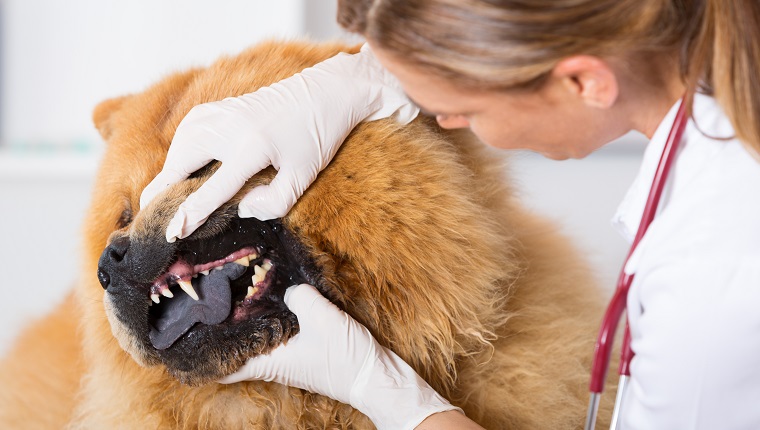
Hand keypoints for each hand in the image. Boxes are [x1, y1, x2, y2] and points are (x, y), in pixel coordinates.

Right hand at [140, 44, 417, 241]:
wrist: (324, 92)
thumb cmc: (317, 138)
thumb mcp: (304, 177)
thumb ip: (274, 202)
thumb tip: (241, 209)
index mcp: (252, 147)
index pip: (212, 188)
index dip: (190, 213)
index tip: (171, 233)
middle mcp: (228, 127)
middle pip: (181, 164)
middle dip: (163, 192)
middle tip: (150, 217)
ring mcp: (219, 113)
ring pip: (179, 147)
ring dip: (169, 173)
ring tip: (162, 199)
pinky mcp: (216, 107)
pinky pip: (186, 133)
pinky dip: (178, 153)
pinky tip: (179, 169)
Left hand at [219, 284, 460, 429]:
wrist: (376, 376)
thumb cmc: (346, 357)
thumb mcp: (321, 319)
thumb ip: (299, 296)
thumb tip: (287, 285)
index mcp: (267, 361)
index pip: (220, 365)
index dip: (199, 354)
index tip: (181, 338)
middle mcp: (272, 362)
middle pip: (233, 349)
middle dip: (218, 330)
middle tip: (203, 302)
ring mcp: (286, 357)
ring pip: (254, 340)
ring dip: (242, 322)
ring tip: (230, 294)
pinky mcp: (302, 350)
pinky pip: (275, 333)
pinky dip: (266, 319)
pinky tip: (270, 298)